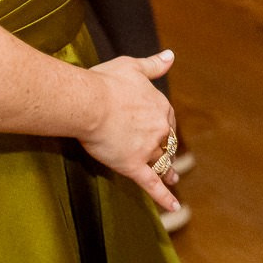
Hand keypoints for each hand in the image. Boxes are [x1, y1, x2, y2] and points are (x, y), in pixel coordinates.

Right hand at [81, 51, 181, 211]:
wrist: (89, 102)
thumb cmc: (105, 82)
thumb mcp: (132, 66)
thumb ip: (153, 65)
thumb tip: (171, 56)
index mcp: (159, 106)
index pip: (167, 119)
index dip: (164, 126)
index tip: (163, 131)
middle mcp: (159, 128)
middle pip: (166, 142)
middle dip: (168, 150)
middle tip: (169, 158)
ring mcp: (147, 149)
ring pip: (161, 163)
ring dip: (169, 172)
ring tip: (173, 179)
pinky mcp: (134, 166)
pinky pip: (152, 184)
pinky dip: (164, 197)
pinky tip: (173, 206)